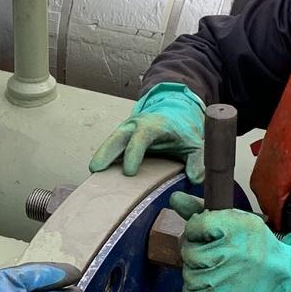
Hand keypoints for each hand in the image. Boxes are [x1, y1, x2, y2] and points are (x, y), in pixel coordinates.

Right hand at [89, 83, 206, 182]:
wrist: (173, 113)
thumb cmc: (183, 131)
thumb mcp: (195, 144)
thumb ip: (198, 161)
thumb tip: (196, 178)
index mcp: (154, 125)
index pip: (141, 136)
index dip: (134, 153)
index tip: (129, 172)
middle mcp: (135, 125)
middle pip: (118, 136)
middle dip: (106, 152)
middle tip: (96, 169)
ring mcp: (125, 130)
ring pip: (110, 141)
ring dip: (101, 156)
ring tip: (93, 174)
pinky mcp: (121, 138)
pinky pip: (109, 148)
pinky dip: (103, 159)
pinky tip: (98, 176)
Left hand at [169, 193, 290, 291]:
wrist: (281, 279)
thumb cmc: (252, 247)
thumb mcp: (235, 220)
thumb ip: (200, 209)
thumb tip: (174, 198)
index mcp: (236, 227)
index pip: (196, 225)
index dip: (196, 230)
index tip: (206, 235)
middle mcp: (232, 252)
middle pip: (189, 251)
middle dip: (195, 252)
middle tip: (210, 255)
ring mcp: (226, 280)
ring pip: (189, 275)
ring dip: (196, 273)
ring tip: (213, 271)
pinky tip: (210, 286)